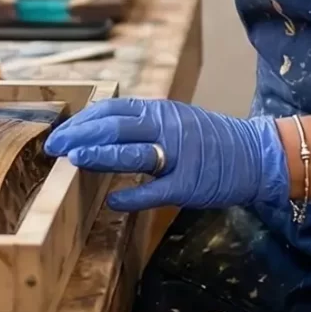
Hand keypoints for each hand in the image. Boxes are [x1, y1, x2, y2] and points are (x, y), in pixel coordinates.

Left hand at [44, 97, 288, 211]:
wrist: (255, 155)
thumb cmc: (210, 141)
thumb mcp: (175, 121)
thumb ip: (142, 125)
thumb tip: (98, 133)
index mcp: (160, 111)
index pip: (112, 110)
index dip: (82, 121)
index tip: (60, 134)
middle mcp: (167, 128)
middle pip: (117, 126)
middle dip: (81, 136)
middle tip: (55, 148)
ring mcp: (179, 156)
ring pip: (134, 153)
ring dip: (101, 155)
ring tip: (74, 160)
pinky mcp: (190, 184)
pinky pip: (156, 190)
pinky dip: (132, 196)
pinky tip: (113, 201)